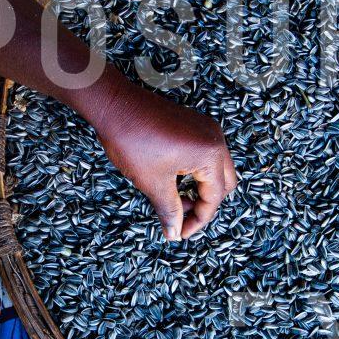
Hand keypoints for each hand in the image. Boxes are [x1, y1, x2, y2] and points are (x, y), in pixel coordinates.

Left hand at [88, 76, 237, 239]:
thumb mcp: (153, 183)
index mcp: (210, 154)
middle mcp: (215, 139)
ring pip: (216, 168)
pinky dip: (195, 171)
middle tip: (182, 218)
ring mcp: (205, 129)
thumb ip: (169, 210)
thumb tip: (175, 232)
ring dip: (200, 188)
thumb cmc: (132, 140)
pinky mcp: (194, 124)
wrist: (114, 105)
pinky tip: (174, 180)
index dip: (198, 220)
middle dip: (205, 204)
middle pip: (224, 183)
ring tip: (176, 200)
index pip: (214, 197)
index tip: (180, 233)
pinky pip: (205, 154)